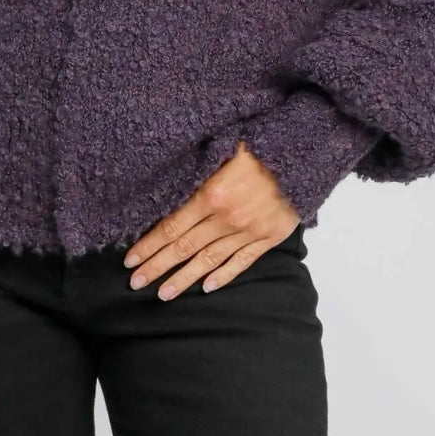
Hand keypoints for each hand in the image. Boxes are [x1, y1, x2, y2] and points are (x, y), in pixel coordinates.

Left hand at [122, 139, 299, 299]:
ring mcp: (249, 231)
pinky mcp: (269, 237)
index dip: (149, 245)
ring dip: (183, 278)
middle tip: (135, 282)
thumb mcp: (221, 147)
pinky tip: (206, 287)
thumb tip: (167, 185)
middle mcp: (227, 218)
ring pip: (208, 260)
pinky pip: (241, 262)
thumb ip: (196, 169)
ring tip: (163, 293)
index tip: (130, 259)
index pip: (171, 227)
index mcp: (211, 193)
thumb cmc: (259, 142)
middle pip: (184, 247)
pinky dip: (223, 276)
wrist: (304, 153)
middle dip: (157, 266)